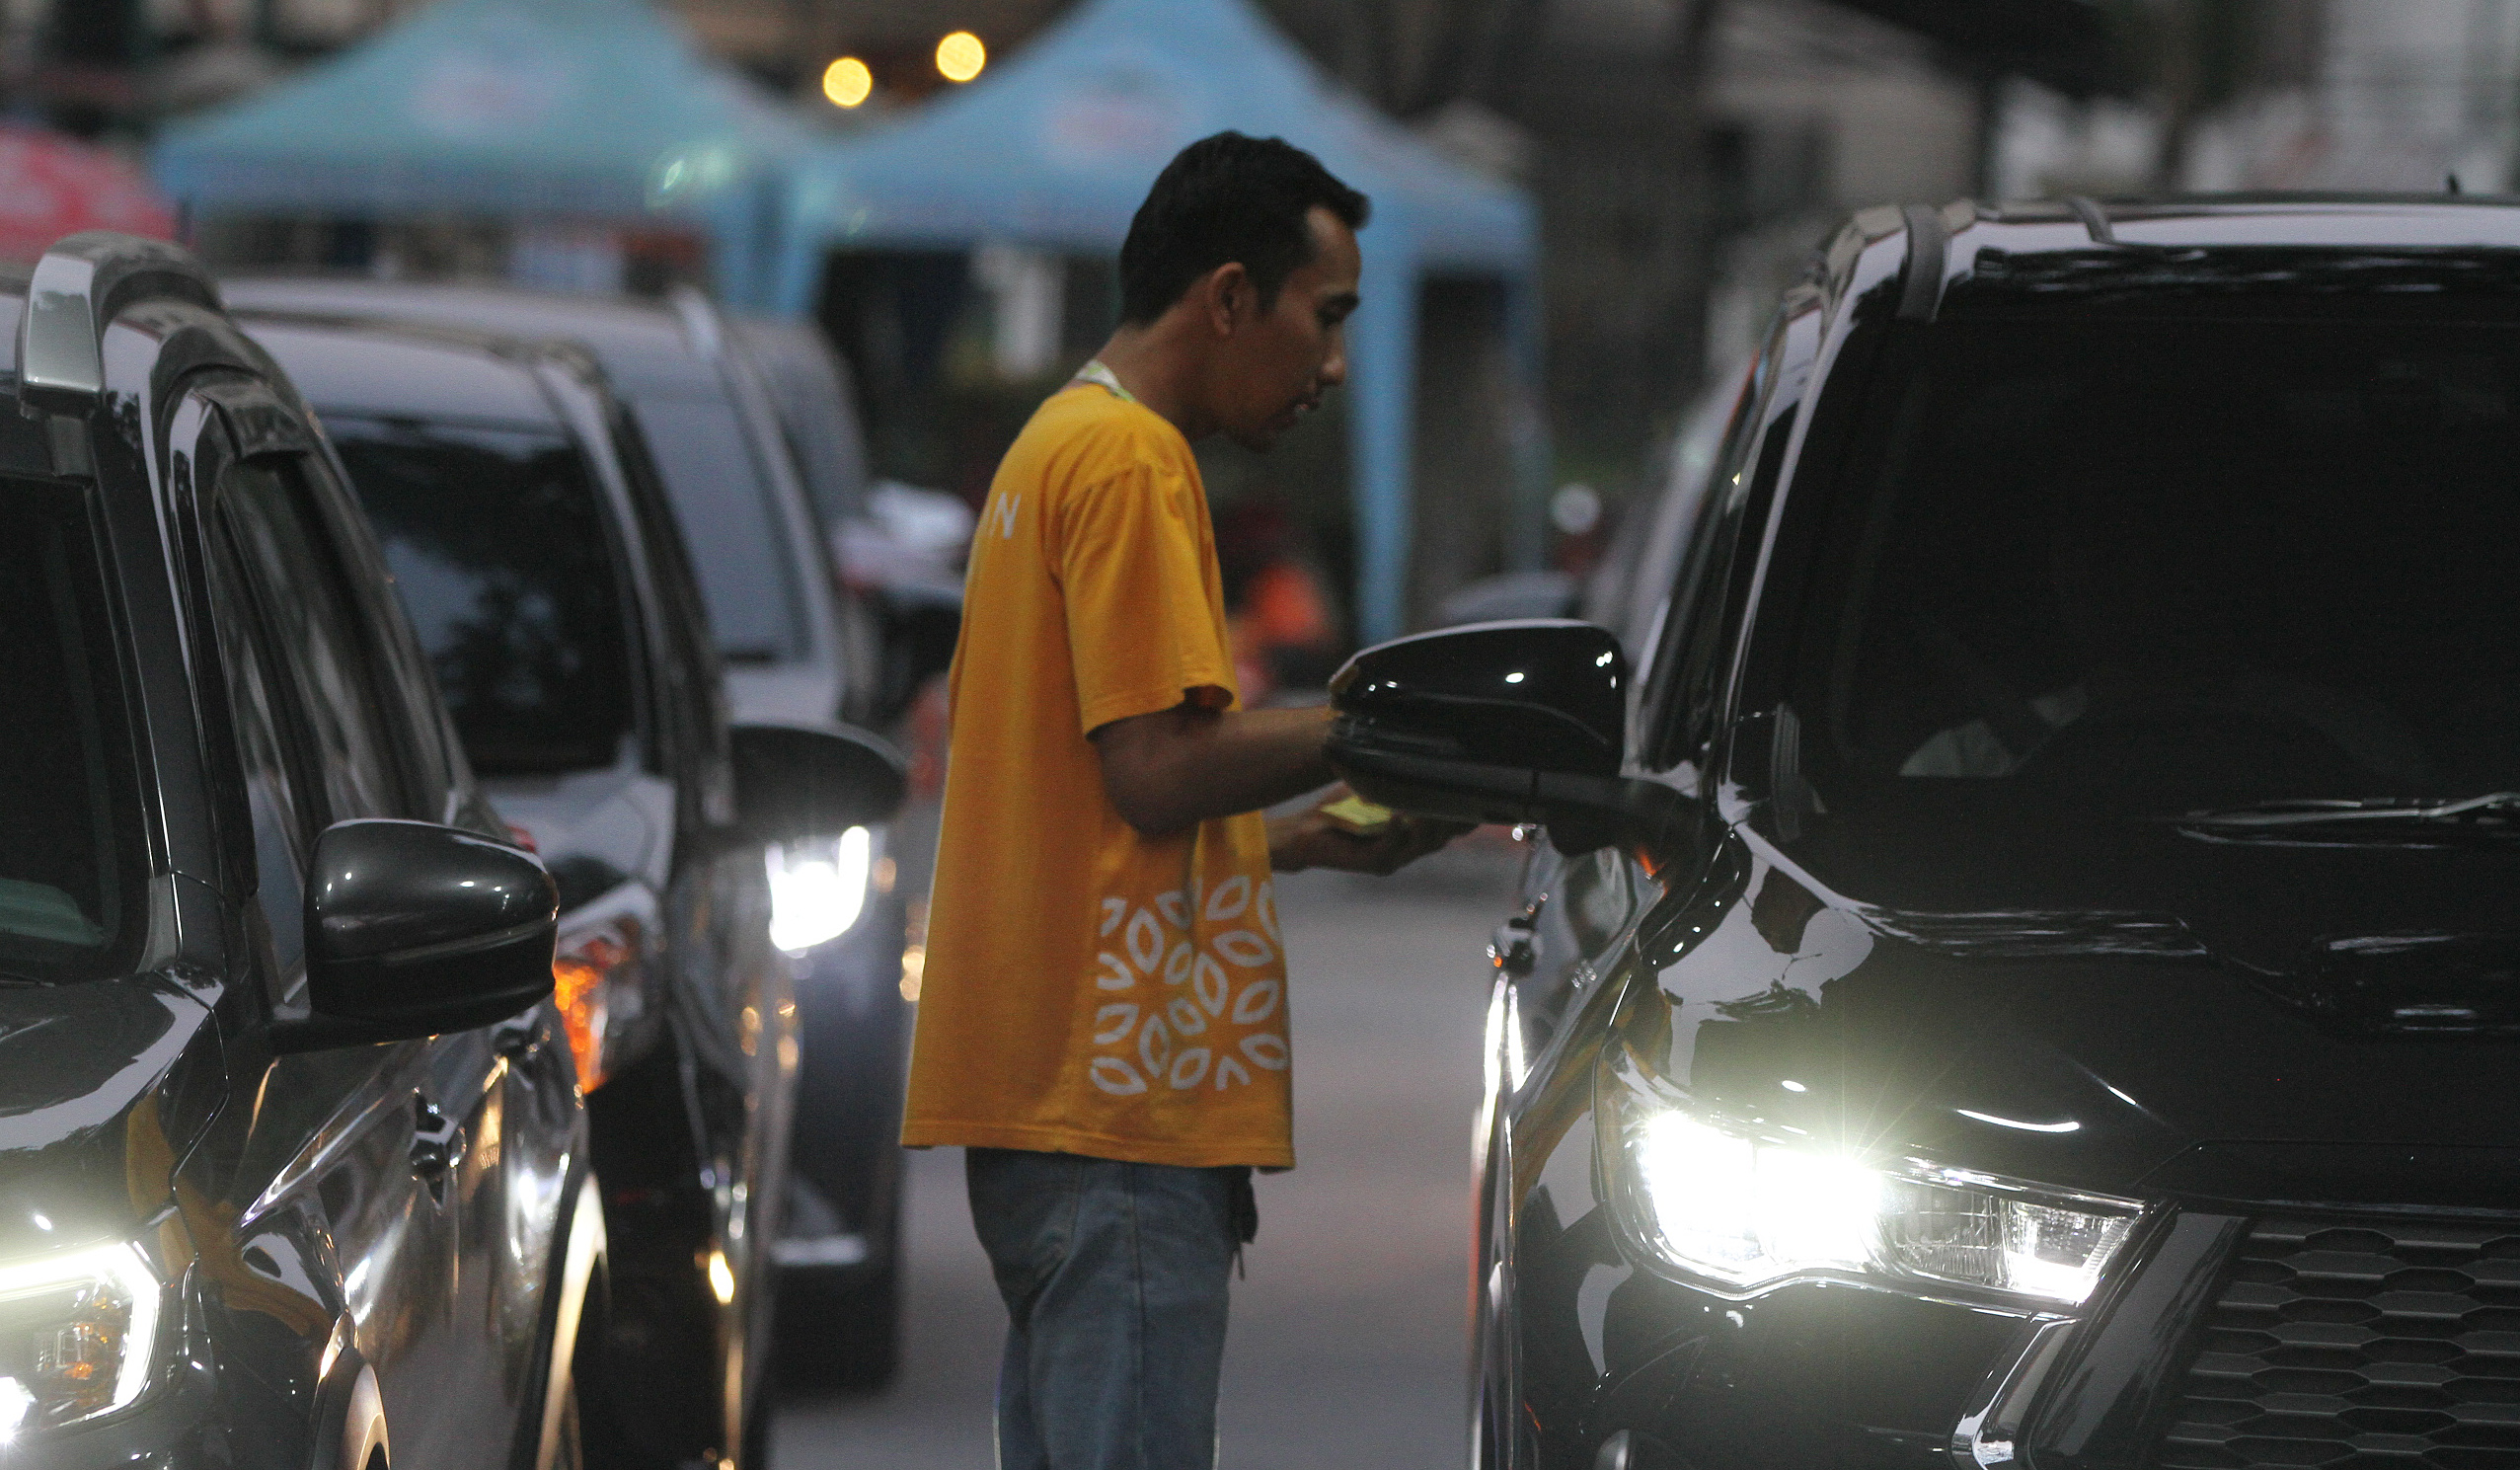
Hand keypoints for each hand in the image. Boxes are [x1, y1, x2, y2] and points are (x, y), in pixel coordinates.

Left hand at [1267, 787, 1473, 874]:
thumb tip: (1420, 739)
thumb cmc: (1342, 808)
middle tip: (1462, 795)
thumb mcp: (1375, 784)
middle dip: (1454, 817)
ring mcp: (1394, 857)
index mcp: (1415, 830)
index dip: (1468, 812)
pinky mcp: (1372, 863)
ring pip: (1423, 844)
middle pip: (1443, 835)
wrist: (1307, 831)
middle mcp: (1410, 846)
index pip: (1451, 824)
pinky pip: (1390, 850)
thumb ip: (1398, 772)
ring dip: (1429, 824)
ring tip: (1433, 805)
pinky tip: (1398, 816)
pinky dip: (1395, 833)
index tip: (1484, 792)